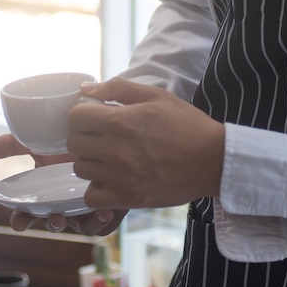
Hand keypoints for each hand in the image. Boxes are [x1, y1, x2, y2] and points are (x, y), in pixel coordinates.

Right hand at [0, 133, 125, 234]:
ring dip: (80, 224)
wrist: (103, 136)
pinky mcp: (107, 207)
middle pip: (54, 222)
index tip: (17, 223)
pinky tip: (105, 210)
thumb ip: (11, 145)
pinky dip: (103, 220)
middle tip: (54, 219)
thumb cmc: (70, 141)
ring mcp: (86, 207)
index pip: (28, 213)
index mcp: (45, 193)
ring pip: (80, 226)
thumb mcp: (39, 142)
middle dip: (53, 224)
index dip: (21, 220)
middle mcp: (64, 203)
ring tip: (87, 213)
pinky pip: (104, 223)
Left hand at [68, 78, 224, 208]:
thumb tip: (86, 88)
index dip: (84, 115)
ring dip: (91, 163)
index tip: (96, 119)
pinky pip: (92, 197)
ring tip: (109, 160)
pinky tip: (110, 181)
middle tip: (102, 139)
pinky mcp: (128, 197)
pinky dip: (96, 190)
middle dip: (85, 137)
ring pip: (80, 170)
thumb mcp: (156, 96)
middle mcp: (115, 149)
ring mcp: (120, 176)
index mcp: (120, 121)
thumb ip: (118, 88)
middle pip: (74, 144)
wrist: (213, 161)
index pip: (76, 116)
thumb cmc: (187, 125)